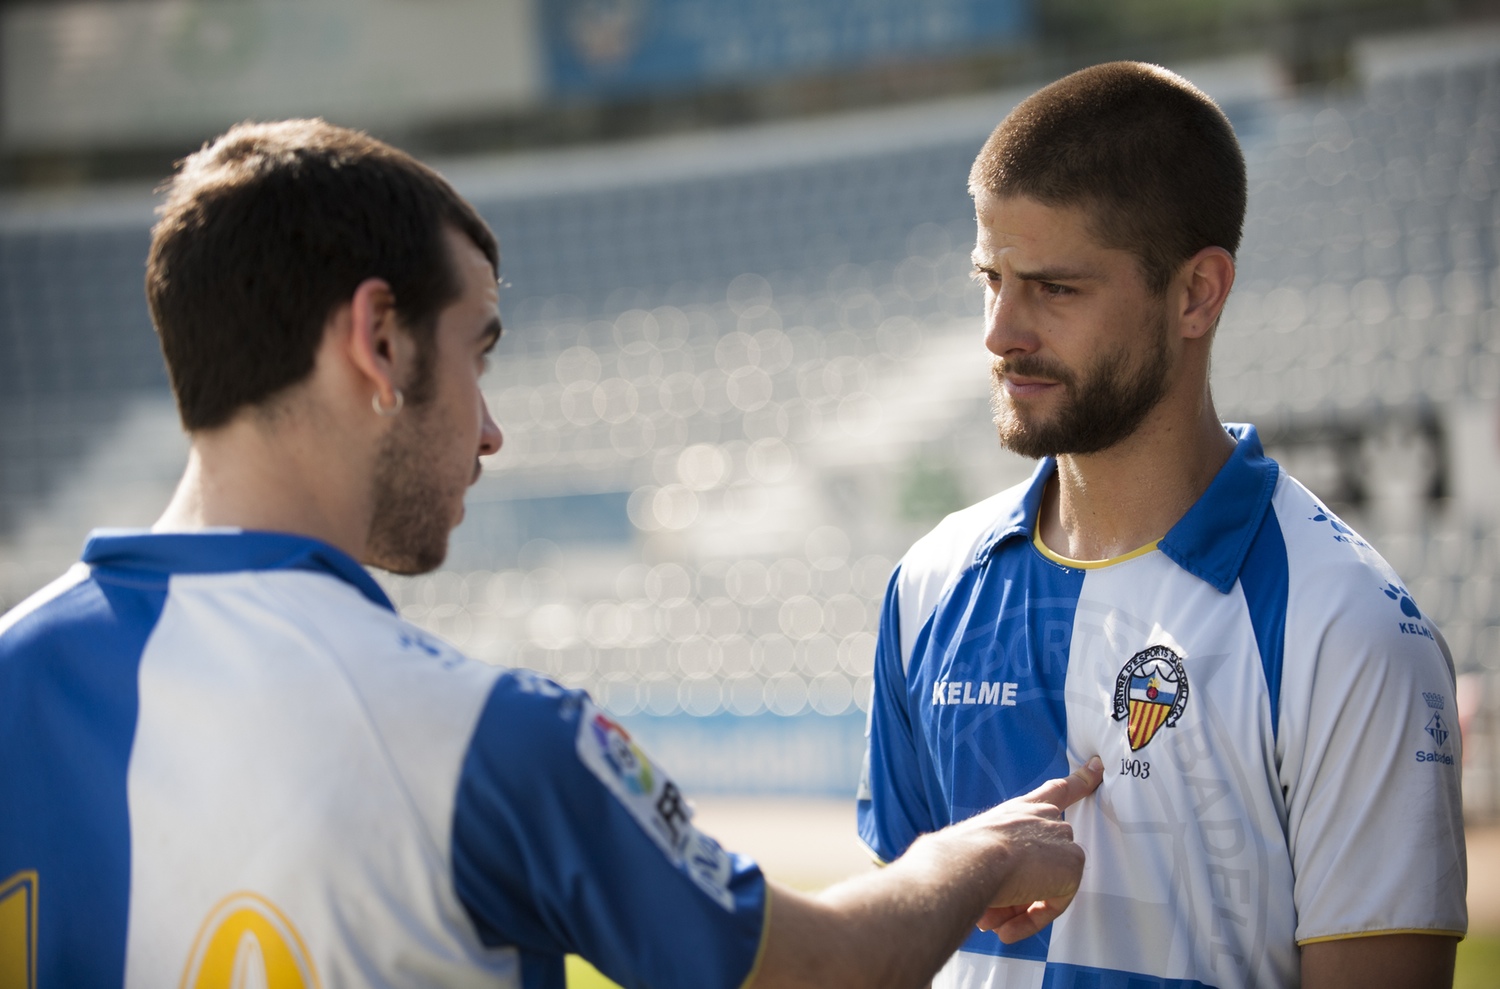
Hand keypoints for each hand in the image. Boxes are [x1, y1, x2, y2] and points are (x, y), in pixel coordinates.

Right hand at [967, 757, 1102, 943]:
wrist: (968, 861)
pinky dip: (1031, 919)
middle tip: (992, 909)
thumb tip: (988, 889)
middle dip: (1021, 890)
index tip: (1097, 766)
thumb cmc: (958, 855)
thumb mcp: (973, 848)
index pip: (1055, 791)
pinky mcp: (1072, 864)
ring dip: (1018, 906)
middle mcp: (1042, 818)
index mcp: (1019, 810)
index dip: (1079, 780)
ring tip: (992, 919)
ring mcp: (1060, 839)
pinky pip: (1055, 902)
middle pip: (1049, 858)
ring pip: (1048, 883)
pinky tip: (1008, 927)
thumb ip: (989, 861)